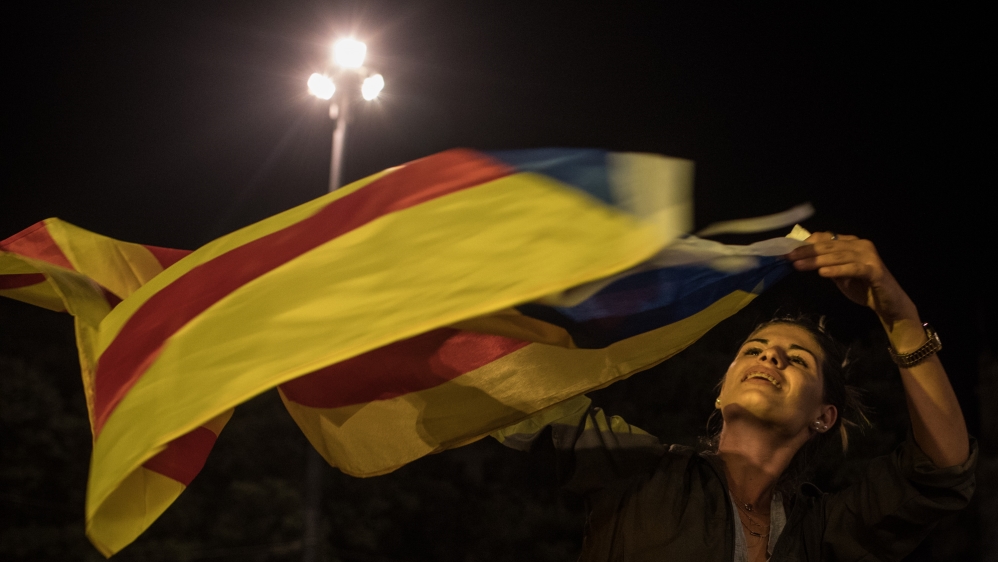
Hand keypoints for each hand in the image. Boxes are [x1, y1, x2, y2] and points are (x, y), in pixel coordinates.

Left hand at [786, 232, 918, 328]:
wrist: (888, 303)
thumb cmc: (862, 287)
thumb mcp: (839, 274)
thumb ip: (826, 264)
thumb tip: (801, 259)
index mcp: (852, 243)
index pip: (826, 238)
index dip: (806, 244)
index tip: (788, 251)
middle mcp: (861, 245)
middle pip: (829, 246)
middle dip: (806, 251)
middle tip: (788, 257)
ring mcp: (869, 256)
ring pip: (838, 256)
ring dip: (816, 261)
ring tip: (798, 265)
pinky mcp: (874, 270)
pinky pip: (852, 268)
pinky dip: (837, 270)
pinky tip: (822, 273)